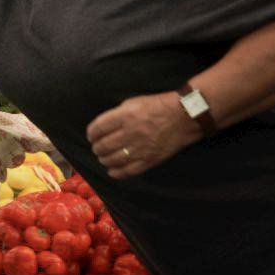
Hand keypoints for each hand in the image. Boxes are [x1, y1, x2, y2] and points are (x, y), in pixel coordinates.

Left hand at [85, 92, 199, 179]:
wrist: (183, 116)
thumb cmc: (157, 106)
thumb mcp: (133, 102)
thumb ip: (116, 114)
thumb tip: (102, 127)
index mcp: (125, 116)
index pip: (98, 128)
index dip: (91, 133)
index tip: (91, 135)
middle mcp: (131, 133)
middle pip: (104, 145)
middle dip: (96, 148)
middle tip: (96, 147)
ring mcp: (141, 148)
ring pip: (113, 159)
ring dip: (104, 159)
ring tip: (103, 157)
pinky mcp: (150, 160)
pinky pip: (129, 170)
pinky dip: (116, 172)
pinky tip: (112, 170)